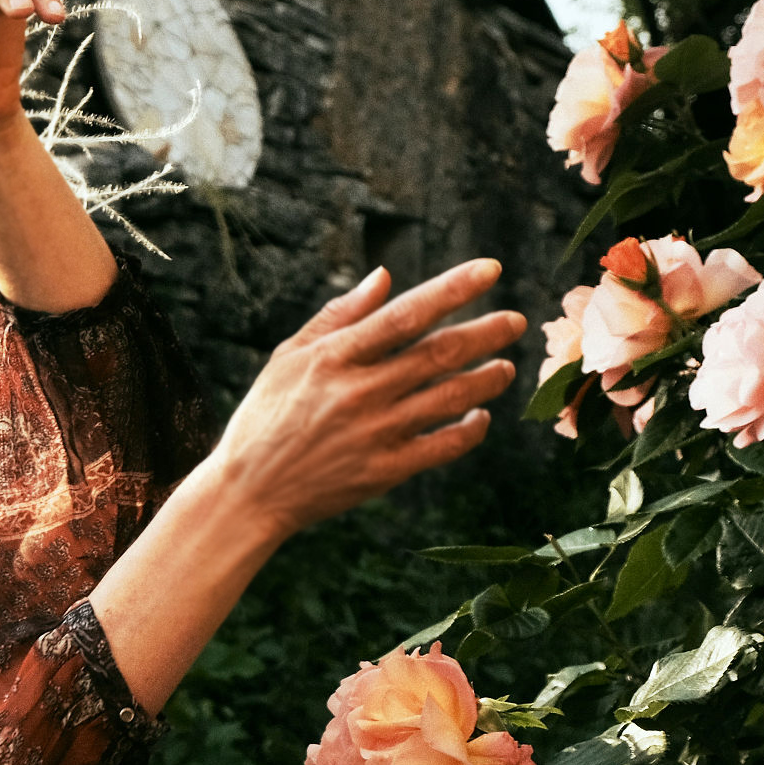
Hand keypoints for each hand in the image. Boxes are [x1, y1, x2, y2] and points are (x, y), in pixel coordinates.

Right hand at [199, 260, 523, 542]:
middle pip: (438, 354)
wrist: (248, 493)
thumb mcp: (287, 358)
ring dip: (486, 379)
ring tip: (504, 368)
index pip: (404, 314)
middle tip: (515, 321)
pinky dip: (470, 429)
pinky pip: (444, 446)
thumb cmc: (265, 418)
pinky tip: (480, 416)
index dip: (451, 289)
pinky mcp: (384, 472)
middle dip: (485, 332)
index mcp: (332, 359)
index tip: (490, 270)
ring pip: (449, 398)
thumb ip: (338, 316)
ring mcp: (374, 434)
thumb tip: (384, 276)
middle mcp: (357, 393)